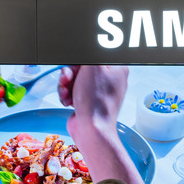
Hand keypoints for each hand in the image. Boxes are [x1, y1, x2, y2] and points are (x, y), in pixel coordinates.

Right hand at [58, 65, 132, 182]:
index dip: (80, 62)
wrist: (92, 130)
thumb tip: (84, 53)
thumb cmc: (96, 102)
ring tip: (67, 93)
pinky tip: (68, 101)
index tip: (76, 67)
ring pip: (76, 79)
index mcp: (117, 68)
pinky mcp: (89, 102)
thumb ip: (88, 55)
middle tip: (67, 79)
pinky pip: (74, 91)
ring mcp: (99, 92)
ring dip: (66, 85)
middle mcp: (110, 80)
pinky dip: (68, 95)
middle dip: (70, 73)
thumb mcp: (92, 67)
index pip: (93, 56)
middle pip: (82, 67)